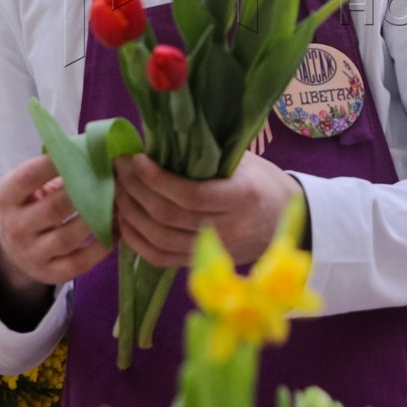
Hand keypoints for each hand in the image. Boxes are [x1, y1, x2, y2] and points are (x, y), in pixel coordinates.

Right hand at [0, 155, 109, 308]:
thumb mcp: (31, 185)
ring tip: (120, 201)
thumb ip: (56, 167)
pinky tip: (118, 228)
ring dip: (99, 218)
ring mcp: (32, 253)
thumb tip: (95, 148)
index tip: (84, 151)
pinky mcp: (52, 274)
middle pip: (55, 208)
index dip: (55, 164)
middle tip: (114, 177)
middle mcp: (16, 227)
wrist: (15, 250)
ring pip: (69, 236)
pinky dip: (103, 245)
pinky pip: (81, 261)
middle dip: (88, 191)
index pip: (28, 178)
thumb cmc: (33, 204)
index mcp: (7, 197)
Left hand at [115, 149, 301, 268]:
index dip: (156, 179)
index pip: (191, 195)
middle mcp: (228, 228)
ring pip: (158, 238)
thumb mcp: (244, 162)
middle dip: (136, 190)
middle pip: (168, 216)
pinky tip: (124, 219)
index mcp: (243, 197)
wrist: (288, 222)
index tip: (136, 159)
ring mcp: (214, 251)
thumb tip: (156, 142)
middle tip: (119, 169)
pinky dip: (135, 239)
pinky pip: (159, 257)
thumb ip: (205, 156)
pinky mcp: (200, 264)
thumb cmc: (264, 183)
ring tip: (118, 190)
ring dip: (130, 213)